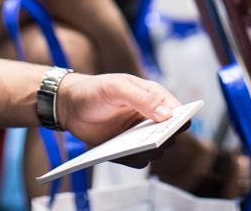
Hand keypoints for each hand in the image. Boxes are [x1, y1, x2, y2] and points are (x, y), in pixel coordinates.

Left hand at [57, 72, 179, 151]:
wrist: (69, 106)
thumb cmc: (94, 90)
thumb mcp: (117, 88)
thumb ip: (142, 99)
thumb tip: (167, 114)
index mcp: (153, 97)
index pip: (177, 111)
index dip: (181, 119)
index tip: (175, 127)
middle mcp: (149, 117)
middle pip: (169, 134)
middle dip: (164, 139)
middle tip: (153, 140)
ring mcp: (138, 134)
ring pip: (155, 151)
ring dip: (149, 152)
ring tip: (134, 147)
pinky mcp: (126, 149)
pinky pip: (137, 161)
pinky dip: (132, 160)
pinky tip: (121, 153)